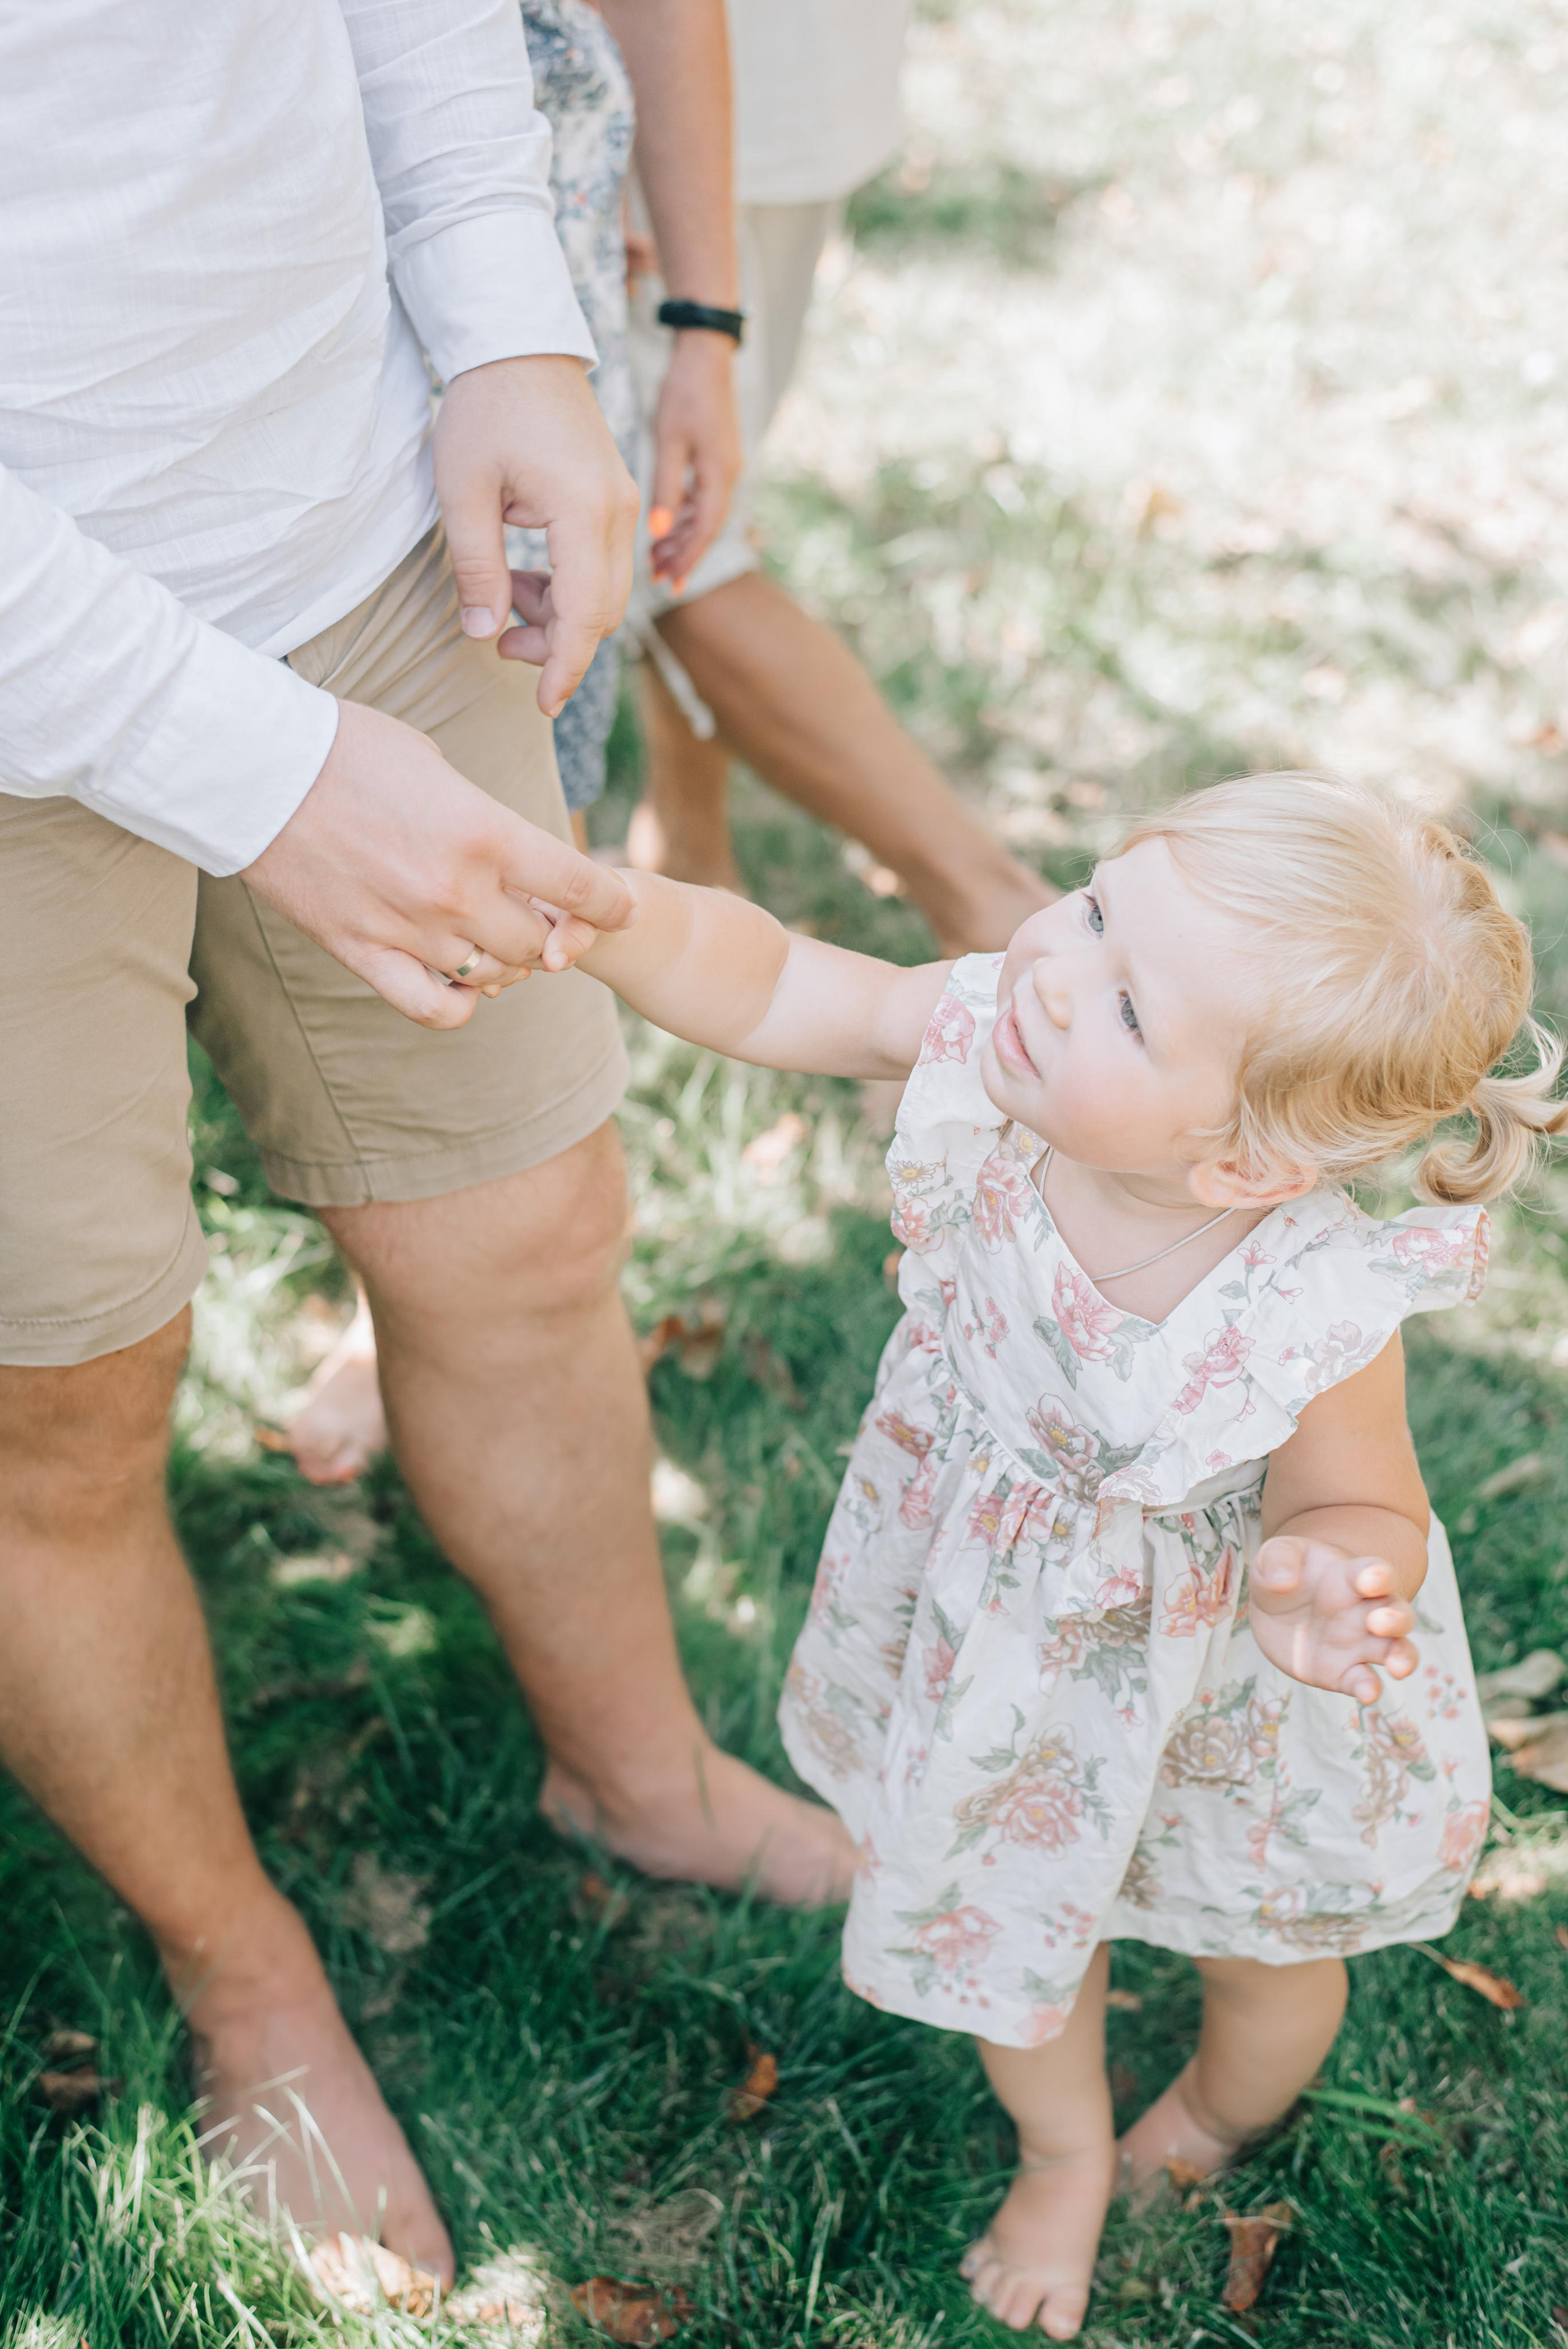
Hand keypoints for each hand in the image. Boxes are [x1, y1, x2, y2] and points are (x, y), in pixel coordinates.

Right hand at [241, 699, 633, 1027]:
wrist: (253, 768)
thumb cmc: (344, 748)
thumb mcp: (435, 766)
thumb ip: (481, 820)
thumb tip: (506, 854)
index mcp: (483, 833)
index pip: (577, 886)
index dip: (609, 903)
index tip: (621, 907)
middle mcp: (455, 891)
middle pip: (537, 942)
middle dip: (549, 933)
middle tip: (539, 919)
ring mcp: (409, 928)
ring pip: (491, 977)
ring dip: (505, 965)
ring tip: (495, 943)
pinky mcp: (362, 953)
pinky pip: (431, 1008)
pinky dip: (457, 1005)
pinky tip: (460, 986)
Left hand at [433, 354, 638, 717]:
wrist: (516, 341)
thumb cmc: (484, 406)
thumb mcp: (463, 491)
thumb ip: (475, 568)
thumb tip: (483, 633)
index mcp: (585, 510)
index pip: (586, 613)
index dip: (564, 667)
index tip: (545, 707)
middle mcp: (619, 511)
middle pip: (604, 610)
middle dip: (558, 644)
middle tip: (502, 644)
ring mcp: (624, 502)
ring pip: (607, 591)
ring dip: (562, 613)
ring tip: (507, 599)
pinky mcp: (615, 496)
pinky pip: (602, 562)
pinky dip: (569, 585)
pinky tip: (528, 574)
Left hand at [645, 332, 741, 591]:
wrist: (704, 353)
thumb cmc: (684, 391)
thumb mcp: (669, 440)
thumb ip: (666, 487)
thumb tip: (658, 532)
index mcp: (720, 474)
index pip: (705, 531)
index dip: (687, 560)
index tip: (669, 585)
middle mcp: (728, 475)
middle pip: (707, 529)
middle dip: (683, 556)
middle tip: (658, 581)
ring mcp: (724, 467)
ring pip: (705, 516)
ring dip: (683, 539)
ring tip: (656, 559)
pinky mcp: (716, 459)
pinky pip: (703, 499)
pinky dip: (685, 517)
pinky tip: (666, 528)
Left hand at [1247, 1536, 1418, 1703]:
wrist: (1277, 1608)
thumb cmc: (1285, 1572)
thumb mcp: (1275, 1555)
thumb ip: (1278, 1560)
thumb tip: (1282, 1581)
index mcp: (1350, 1576)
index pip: (1374, 1573)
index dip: (1378, 1575)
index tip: (1372, 1579)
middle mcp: (1364, 1610)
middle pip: (1397, 1614)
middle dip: (1396, 1619)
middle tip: (1380, 1621)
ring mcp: (1358, 1643)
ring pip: (1395, 1650)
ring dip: (1402, 1658)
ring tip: (1398, 1667)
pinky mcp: (1344, 1672)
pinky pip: (1363, 1681)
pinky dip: (1370, 1688)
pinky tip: (1368, 1694)